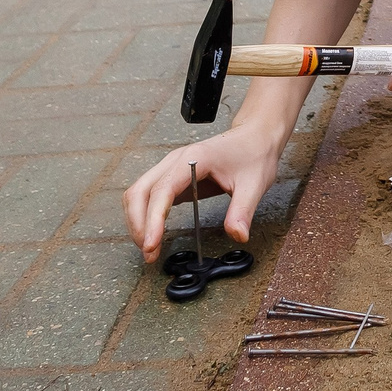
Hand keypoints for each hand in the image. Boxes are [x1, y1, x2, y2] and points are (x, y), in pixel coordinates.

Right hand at [120, 122, 283, 261]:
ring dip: (137, 221)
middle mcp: (176, 160)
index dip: (153, 220)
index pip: (163, 191)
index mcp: (194, 158)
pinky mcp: (173, 176)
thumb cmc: (253, 154)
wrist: (254, 137)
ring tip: (149, 247)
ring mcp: (172, 167)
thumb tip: (237, 235)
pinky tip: (153, 233)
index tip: (151, 244)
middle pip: (140, 191)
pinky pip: (149, 195)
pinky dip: (145, 215)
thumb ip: (242, 211)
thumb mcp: (254, 184)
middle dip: (138, 224)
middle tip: (149, 252)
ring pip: (139, 192)